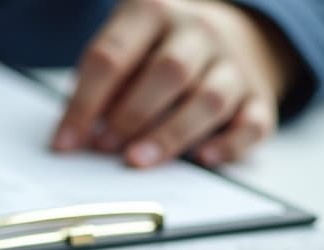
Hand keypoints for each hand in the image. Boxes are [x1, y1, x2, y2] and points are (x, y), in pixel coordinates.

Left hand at [52, 0, 300, 167]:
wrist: (229, 33)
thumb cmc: (154, 51)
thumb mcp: (122, 49)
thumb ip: (100, 86)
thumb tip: (75, 137)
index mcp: (151, 12)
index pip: (111, 56)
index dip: (84, 103)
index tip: (64, 142)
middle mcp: (197, 31)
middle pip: (169, 72)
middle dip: (132, 114)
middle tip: (104, 146)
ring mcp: (233, 62)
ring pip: (209, 99)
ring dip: (171, 134)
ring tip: (138, 159)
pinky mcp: (259, 95)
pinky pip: (252, 122)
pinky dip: (229, 144)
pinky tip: (204, 159)